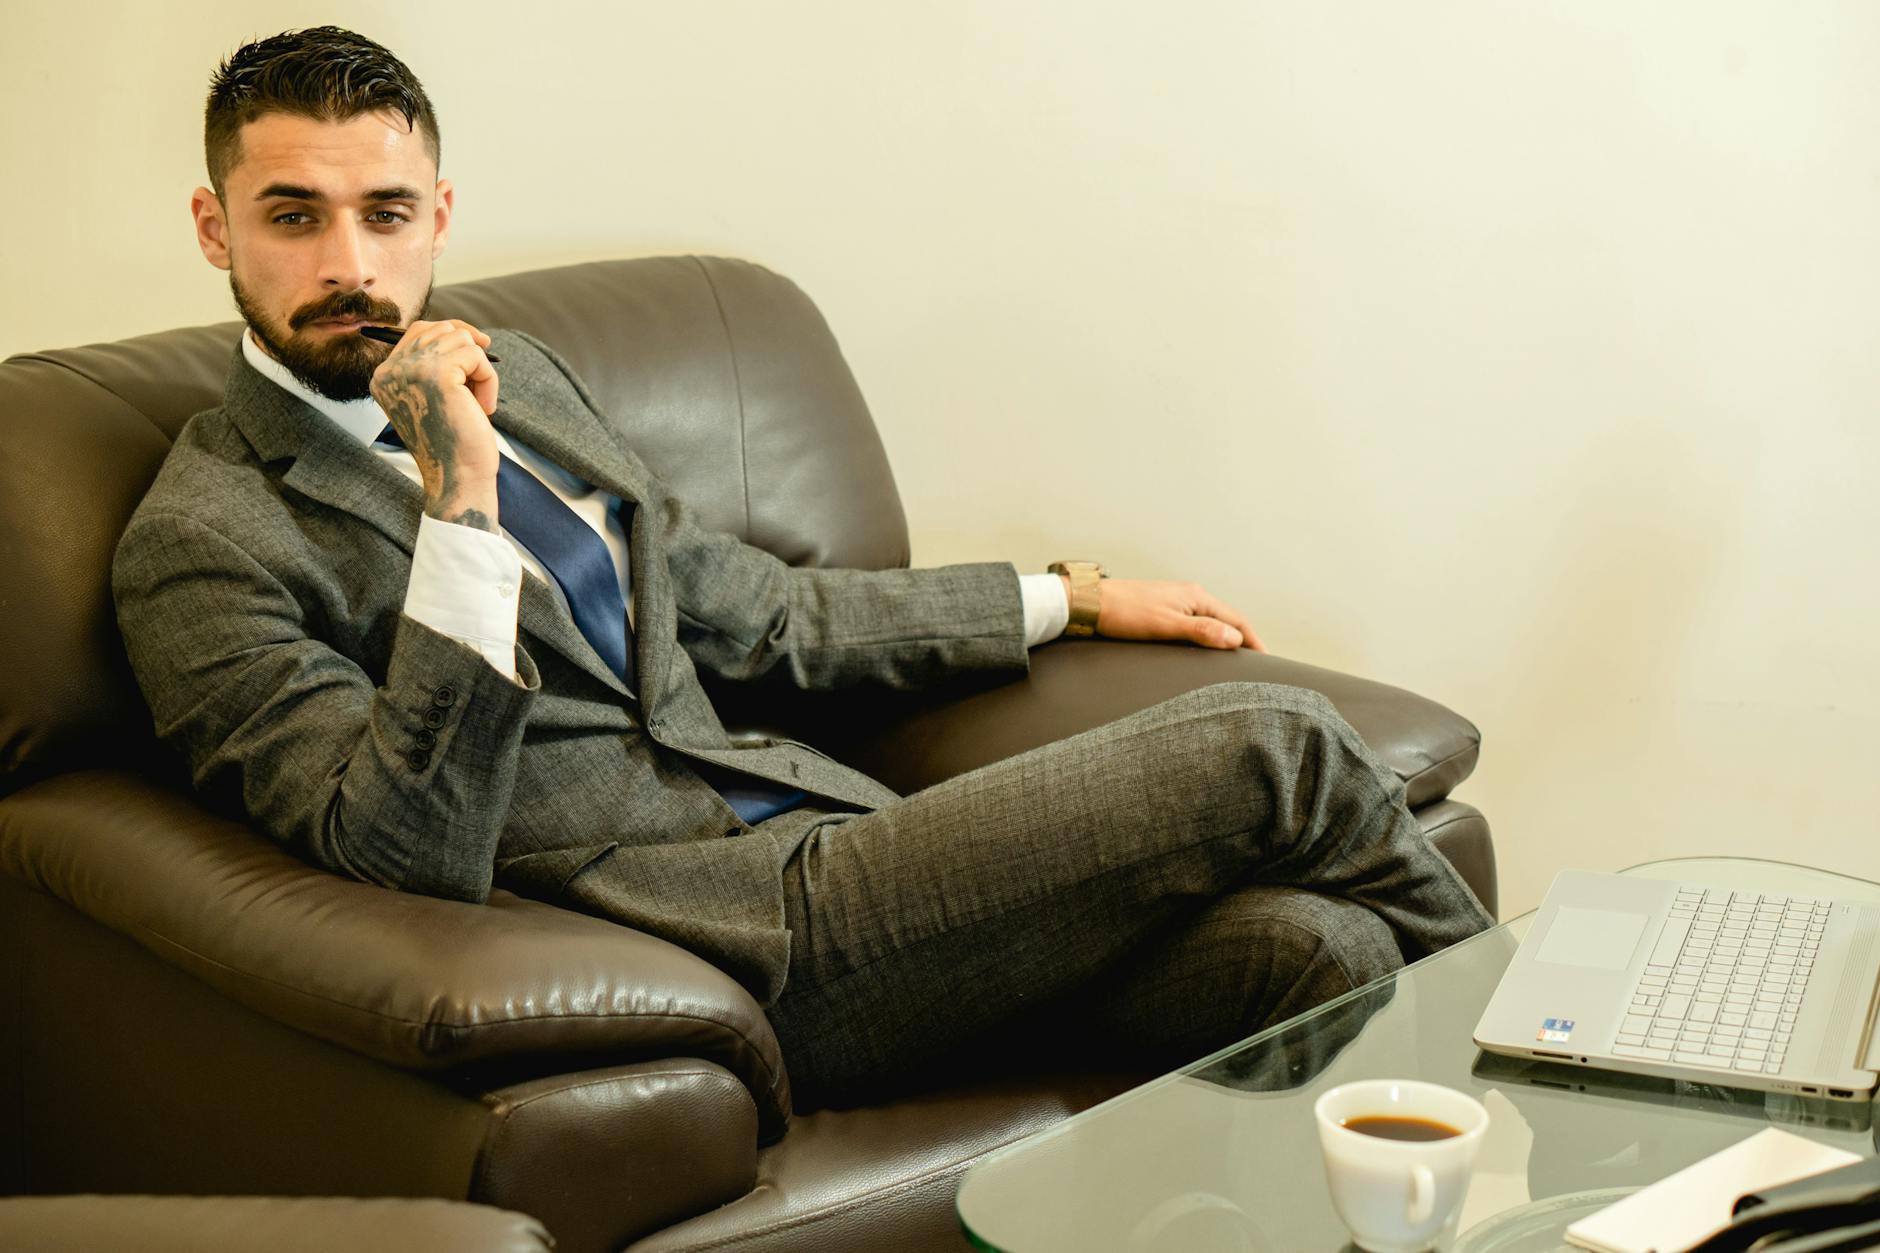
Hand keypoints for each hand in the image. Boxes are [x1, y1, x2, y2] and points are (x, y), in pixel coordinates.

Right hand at [369, 319, 500, 532]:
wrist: (458, 478)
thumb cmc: (453, 443)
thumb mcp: (434, 397)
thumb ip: (434, 364)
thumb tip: (466, 332)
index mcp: (383, 376)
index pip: (418, 331)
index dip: (454, 335)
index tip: (479, 350)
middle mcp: (390, 370)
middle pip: (441, 328)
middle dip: (469, 351)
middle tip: (479, 385)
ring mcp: (410, 370)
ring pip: (461, 339)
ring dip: (481, 370)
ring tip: (478, 403)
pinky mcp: (437, 374)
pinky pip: (477, 356)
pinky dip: (489, 380)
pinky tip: (484, 409)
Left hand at [1069, 577, 1266, 651]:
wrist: (1089, 604)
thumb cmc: (1125, 614)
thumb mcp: (1166, 626)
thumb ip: (1201, 632)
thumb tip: (1234, 639)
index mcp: (1196, 596)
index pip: (1236, 620)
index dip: (1252, 640)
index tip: (1265, 660)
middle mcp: (1190, 595)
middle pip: (1226, 619)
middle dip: (1241, 640)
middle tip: (1253, 664)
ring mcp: (1176, 601)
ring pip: (1210, 621)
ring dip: (1223, 638)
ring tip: (1232, 660)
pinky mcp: (1163, 609)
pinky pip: (1195, 623)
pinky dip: (1206, 636)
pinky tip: (1203, 649)